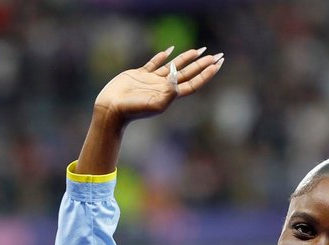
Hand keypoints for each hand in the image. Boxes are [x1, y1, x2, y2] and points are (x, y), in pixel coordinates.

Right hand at [93, 47, 223, 123]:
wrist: (112, 109)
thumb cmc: (133, 110)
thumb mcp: (154, 104)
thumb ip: (168, 93)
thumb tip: (177, 78)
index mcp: (170, 95)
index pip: (193, 83)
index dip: (206, 74)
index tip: (217, 64)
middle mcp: (164, 87)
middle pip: (188, 74)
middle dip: (202, 64)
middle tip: (216, 55)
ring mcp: (152, 80)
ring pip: (173, 66)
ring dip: (186, 58)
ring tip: (198, 50)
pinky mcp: (140, 74)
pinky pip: (154, 63)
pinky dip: (162, 56)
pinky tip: (170, 51)